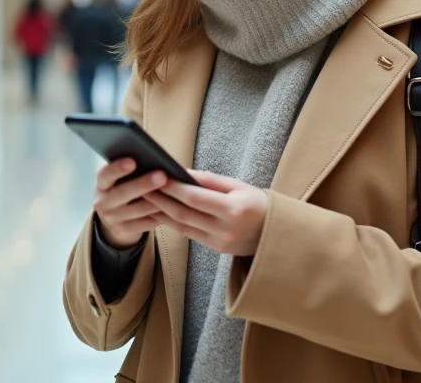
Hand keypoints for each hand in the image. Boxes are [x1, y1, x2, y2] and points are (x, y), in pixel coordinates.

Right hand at [93, 158, 166, 248]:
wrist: (114, 216)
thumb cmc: (123, 187)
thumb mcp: (119, 178)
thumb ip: (130, 170)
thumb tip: (153, 159)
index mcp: (102, 183)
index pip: (106, 174)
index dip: (117, 168)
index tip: (133, 161)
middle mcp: (102, 202)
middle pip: (123, 193)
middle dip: (144, 184)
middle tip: (162, 176)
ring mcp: (112, 219)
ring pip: (139, 209)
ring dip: (158, 201)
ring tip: (174, 191)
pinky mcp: (124, 230)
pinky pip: (146, 222)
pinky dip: (161, 215)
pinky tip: (173, 207)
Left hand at [145, 170, 268, 256]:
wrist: (277, 234)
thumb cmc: (259, 204)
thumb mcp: (240, 186)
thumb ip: (212, 181)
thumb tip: (185, 172)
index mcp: (234, 210)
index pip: (195, 198)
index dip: (174, 187)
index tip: (158, 176)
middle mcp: (225, 229)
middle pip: (184, 213)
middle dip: (161, 199)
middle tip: (143, 187)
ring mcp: (219, 242)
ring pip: (182, 226)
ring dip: (162, 212)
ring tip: (146, 199)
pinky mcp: (215, 249)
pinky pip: (189, 234)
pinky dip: (172, 223)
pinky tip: (161, 212)